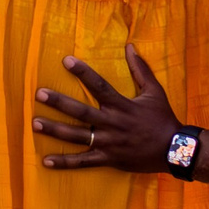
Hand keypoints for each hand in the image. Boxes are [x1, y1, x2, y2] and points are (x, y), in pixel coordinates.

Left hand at [33, 46, 180, 172]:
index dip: (83, 72)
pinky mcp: (108, 159)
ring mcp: (108, 143)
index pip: (99, 86)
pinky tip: (46, 161)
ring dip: (55, 130)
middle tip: (39, 94)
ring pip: (77, 136)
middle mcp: (112, 123)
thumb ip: (140, 69)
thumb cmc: (163, 119)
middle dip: (59, 102)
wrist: (174, 149)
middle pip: (81, 112)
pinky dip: (64, 162)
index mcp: (122, 105)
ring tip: (35, 123)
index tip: (66, 60)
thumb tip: (130, 46)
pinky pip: (83, 161)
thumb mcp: (154, 91)